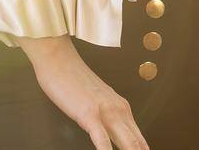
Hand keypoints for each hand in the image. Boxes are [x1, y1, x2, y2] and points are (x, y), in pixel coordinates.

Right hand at [17, 34, 148, 149]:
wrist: (58, 58)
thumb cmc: (72, 78)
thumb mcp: (97, 99)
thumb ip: (107, 115)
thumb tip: (112, 134)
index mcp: (121, 107)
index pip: (140, 139)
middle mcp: (119, 109)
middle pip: (138, 144)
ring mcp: (105, 112)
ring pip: (128, 143)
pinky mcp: (89, 114)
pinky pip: (102, 140)